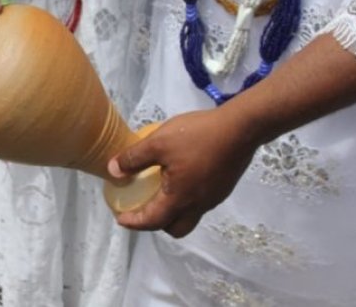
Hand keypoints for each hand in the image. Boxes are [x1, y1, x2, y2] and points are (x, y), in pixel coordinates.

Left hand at [107, 108, 262, 236]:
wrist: (242, 127)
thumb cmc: (197, 136)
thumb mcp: (158, 143)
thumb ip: (134, 158)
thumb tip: (113, 170)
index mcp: (180, 199)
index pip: (153, 221)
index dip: (134, 222)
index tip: (120, 219)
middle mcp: (199, 205)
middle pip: (176, 227)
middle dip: (156, 223)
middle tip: (142, 208)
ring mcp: (214, 197)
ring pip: (190, 215)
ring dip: (173, 211)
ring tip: (160, 191)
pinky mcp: (223, 186)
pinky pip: (201, 202)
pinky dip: (186, 198)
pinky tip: (181, 176)